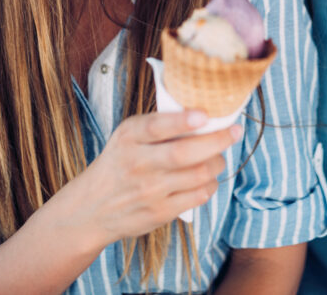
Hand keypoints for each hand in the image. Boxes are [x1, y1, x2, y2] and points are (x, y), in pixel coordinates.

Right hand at [55, 111, 241, 247]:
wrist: (92, 207)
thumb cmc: (119, 163)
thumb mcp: (127, 136)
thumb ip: (158, 125)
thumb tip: (205, 114)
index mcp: (129, 137)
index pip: (156, 126)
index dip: (182, 121)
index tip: (204, 115)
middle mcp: (137, 163)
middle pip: (184, 153)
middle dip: (217, 141)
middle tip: (234, 131)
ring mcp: (149, 191)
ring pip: (198, 175)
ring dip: (217, 163)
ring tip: (219, 157)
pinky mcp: (159, 212)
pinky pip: (197, 196)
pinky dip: (210, 185)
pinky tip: (208, 178)